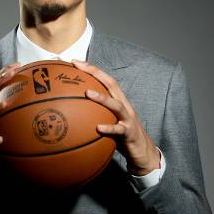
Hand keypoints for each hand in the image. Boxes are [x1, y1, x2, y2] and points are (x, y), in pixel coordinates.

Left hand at [71, 60, 159, 175]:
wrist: (142, 152)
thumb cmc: (121, 136)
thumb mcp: (108, 122)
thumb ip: (95, 115)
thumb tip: (70, 113)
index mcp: (118, 101)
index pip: (105, 80)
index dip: (92, 69)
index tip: (75, 62)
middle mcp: (124, 106)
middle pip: (112, 84)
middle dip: (96, 73)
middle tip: (79, 67)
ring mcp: (128, 119)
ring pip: (116, 104)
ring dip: (102, 98)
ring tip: (87, 93)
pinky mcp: (130, 133)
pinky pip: (119, 129)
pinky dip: (109, 128)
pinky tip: (98, 128)